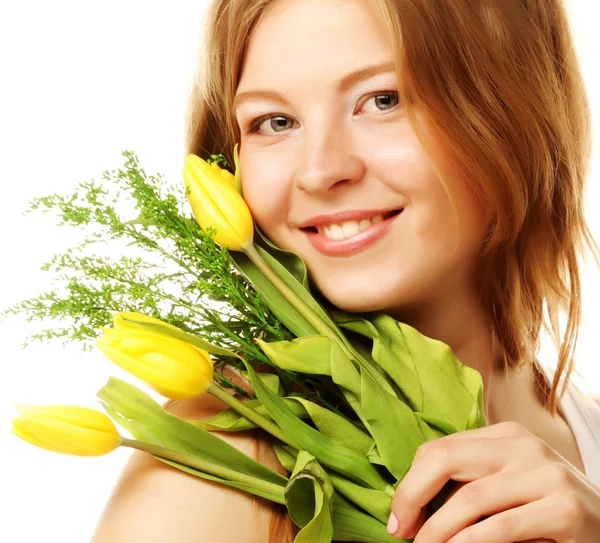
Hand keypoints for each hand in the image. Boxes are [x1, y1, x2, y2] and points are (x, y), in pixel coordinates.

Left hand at [387, 421, 599, 541]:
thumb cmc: (547, 510)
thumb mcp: (507, 486)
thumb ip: (470, 482)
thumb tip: (410, 502)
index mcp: (505, 435)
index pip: (440, 449)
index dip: (410, 483)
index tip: (398, 517)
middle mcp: (524, 446)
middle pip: (445, 459)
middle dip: (411, 496)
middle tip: (400, 530)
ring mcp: (547, 473)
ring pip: (469, 498)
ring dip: (437, 531)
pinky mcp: (565, 507)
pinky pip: (500, 528)